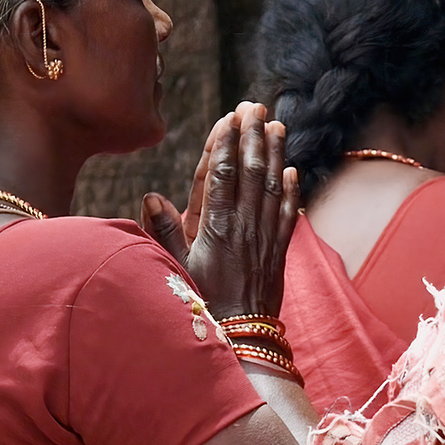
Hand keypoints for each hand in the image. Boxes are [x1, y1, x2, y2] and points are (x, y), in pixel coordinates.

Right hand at [157, 102, 299, 318]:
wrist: (240, 337)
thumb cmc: (199, 304)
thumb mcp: (174, 269)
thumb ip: (162, 233)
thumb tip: (151, 197)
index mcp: (216, 226)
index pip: (223, 173)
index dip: (228, 141)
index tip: (231, 116)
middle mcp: (244, 225)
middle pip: (251, 170)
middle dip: (253, 135)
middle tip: (255, 106)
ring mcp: (265, 236)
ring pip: (272, 185)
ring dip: (275, 153)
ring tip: (277, 125)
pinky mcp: (279, 250)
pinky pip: (288, 213)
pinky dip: (291, 189)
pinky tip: (292, 169)